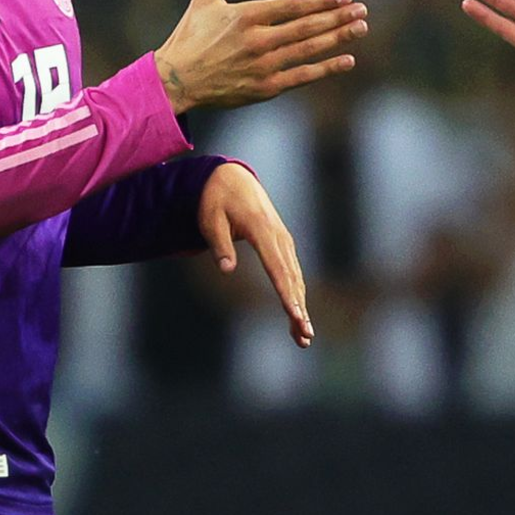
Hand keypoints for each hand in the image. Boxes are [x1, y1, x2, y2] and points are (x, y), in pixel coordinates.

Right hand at [155, 0, 367, 112]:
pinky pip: (302, 76)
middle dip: (338, 18)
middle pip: (307, 27)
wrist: (174, 82)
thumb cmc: (190, 36)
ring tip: (360, 28)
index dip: (322, 1)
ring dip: (338, 39)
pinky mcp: (265, 88)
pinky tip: (347, 60)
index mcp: (246, 16)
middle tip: (363, 11)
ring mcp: (263, 66)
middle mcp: (258, 41)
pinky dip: (326, 68)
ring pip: (309, 50)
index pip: (294, 5)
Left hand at [198, 162, 312, 347]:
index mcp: (262, 229)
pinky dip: (296, 293)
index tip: (295, 315)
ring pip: (295, 277)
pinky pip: (291, 271)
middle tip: (305, 337)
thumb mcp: (210, 219)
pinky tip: (298, 313)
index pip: (277, 267)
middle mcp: (278, 235)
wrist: (231, 177)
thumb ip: (219, 244)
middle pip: (291, 277)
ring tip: (304, 336)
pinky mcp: (282, 242)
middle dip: (299, 309)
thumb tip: (225, 269)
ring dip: (300, 306)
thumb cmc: (216, 199)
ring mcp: (283, 238)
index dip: (286, 294)